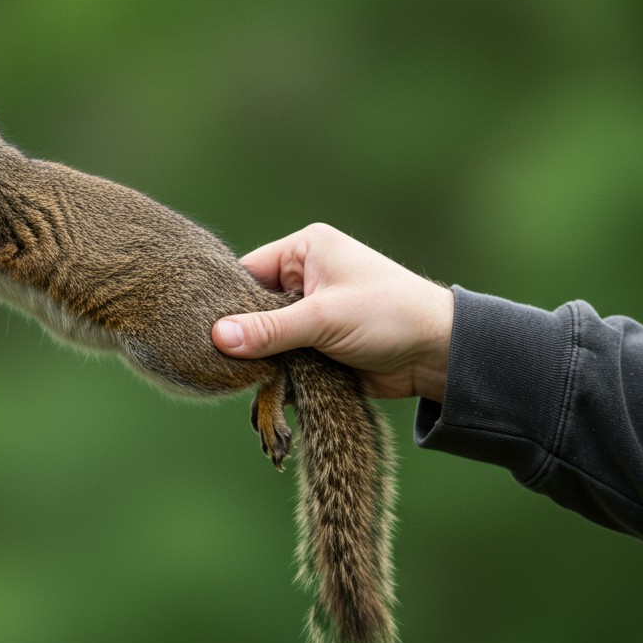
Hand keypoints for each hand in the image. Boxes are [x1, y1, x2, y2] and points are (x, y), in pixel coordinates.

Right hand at [212, 223, 453, 401]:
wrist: (438, 353)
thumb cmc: (389, 315)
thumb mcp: (324, 318)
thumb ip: (270, 330)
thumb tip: (218, 336)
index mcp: (307, 250)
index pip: (249, 272)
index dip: (228, 302)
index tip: (205, 332)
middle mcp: (307, 277)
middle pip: (255, 308)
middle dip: (243, 336)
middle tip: (218, 362)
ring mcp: (314, 313)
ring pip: (269, 338)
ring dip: (262, 360)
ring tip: (238, 382)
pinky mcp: (321, 345)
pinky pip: (287, 359)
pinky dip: (279, 375)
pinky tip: (265, 393)